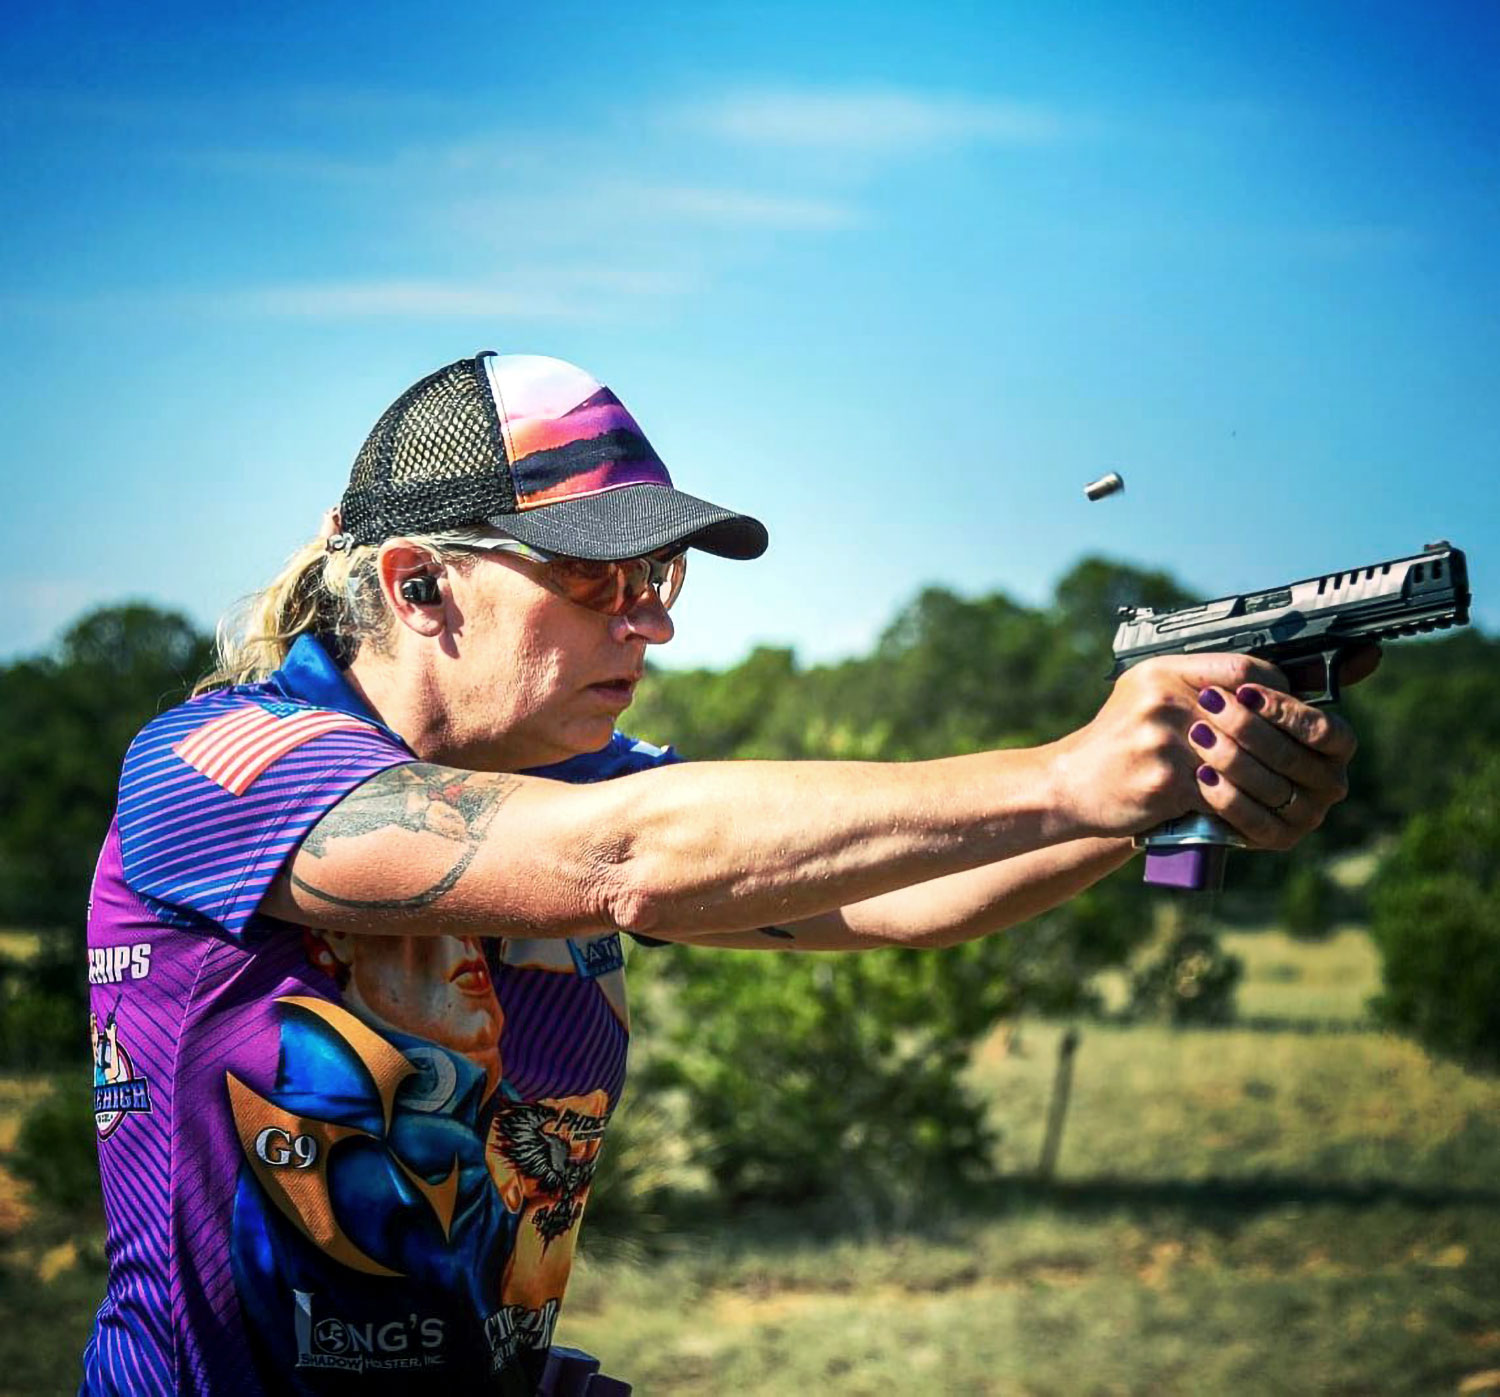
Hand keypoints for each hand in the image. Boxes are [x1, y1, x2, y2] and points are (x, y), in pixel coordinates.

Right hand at [1053, 653, 1289, 836]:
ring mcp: (1163, 742)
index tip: (1284, 707)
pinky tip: (1246, 805)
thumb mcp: (1144, 693)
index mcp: (1162, 672)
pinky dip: (1237, 802)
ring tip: (1278, 782)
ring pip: (1240, 758)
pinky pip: (1221, 792)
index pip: (1243, 669)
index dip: (1274, 690)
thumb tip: (1260, 688)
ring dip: (1264, 775)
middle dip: (1277, 739)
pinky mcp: (1165, 783)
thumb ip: (1195, 683)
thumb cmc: (1115, 741)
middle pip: (1248, 716)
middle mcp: (1162, 701)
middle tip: (1294, 752)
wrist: (1069, 784)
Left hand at [1186, 675, 1359, 849]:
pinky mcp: (1279, 838)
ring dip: (1230, 757)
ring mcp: (1307, 814)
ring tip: (1198, 733)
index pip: (1324, 729)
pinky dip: (1226, 796)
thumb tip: (1371, 652)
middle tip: (1209, 704)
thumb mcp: (1267, 695)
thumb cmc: (1242, 723)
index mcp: (1336, 745)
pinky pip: (1255, 820)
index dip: (1284, 711)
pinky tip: (1202, 774)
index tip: (1245, 692)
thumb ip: (1305, 674)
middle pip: (1291, 756)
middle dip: (1246, 727)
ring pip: (1271, 786)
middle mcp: (1329, 781)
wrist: (1202, 768)